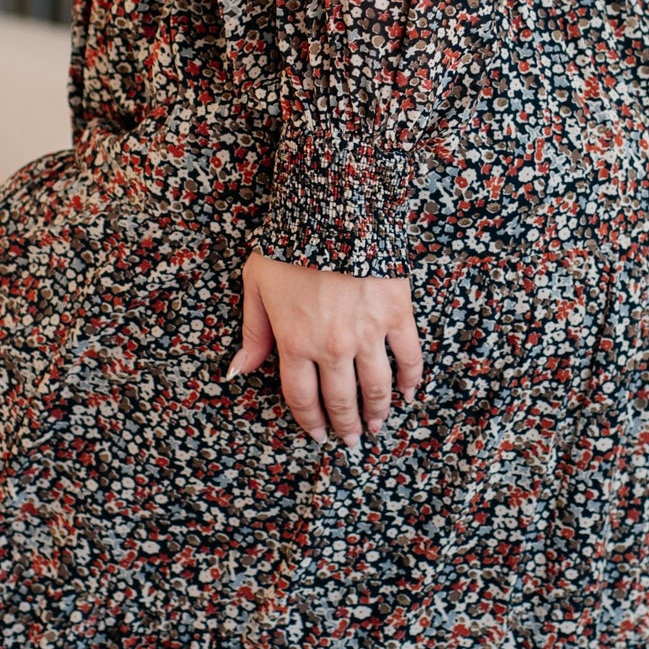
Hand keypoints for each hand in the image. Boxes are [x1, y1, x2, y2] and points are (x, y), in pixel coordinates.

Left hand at [227, 251, 422, 445]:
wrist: (333, 209)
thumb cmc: (288, 245)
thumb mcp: (256, 286)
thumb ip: (253, 334)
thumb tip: (237, 372)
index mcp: (295, 342)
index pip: (302, 398)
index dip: (310, 421)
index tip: (317, 434)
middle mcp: (331, 346)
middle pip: (340, 399)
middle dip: (345, 425)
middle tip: (351, 439)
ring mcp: (368, 332)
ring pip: (376, 386)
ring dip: (378, 411)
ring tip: (378, 425)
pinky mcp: (397, 314)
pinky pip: (409, 356)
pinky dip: (411, 379)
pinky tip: (409, 393)